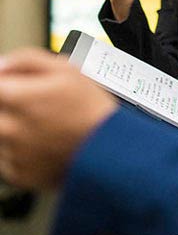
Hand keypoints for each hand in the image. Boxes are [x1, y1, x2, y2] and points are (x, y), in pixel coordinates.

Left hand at [0, 49, 117, 189]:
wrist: (109, 149)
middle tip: (29, 104)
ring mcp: (13, 154)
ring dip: (10, 128)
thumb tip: (3, 64)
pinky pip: (5, 159)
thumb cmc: (92, 109)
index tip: (12, 84)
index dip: (4, 83)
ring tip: (40, 124)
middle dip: (8, 106)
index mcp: (19, 99)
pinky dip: (18, 150)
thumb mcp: (68, 70)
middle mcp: (11, 129)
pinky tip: (40, 142)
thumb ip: (29, 60)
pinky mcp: (19, 174)